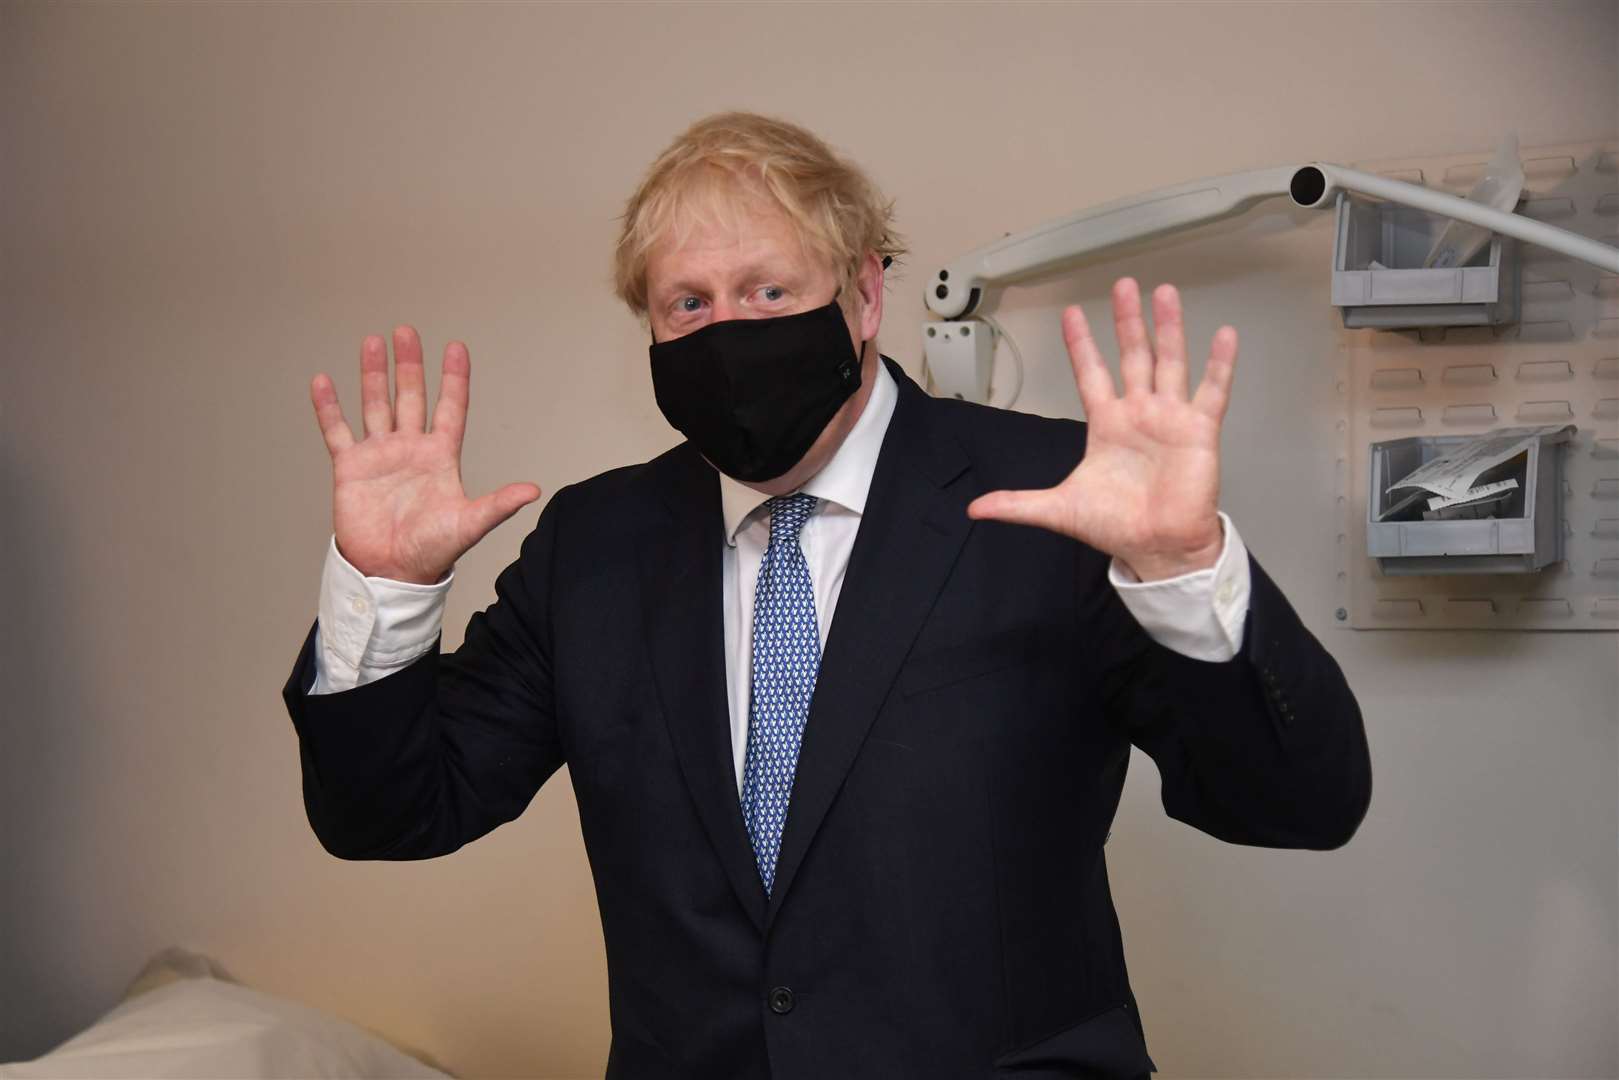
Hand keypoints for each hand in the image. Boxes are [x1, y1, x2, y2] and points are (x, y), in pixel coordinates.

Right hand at [310, 326, 540, 583]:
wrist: (390, 572)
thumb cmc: (432, 551)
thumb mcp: (468, 524)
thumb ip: (498, 504)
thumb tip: (533, 491)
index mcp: (441, 457)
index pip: (449, 408)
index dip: (453, 379)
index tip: (456, 347)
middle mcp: (411, 449)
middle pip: (411, 397)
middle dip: (409, 365)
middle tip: (406, 332)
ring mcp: (380, 455)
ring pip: (376, 405)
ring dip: (374, 375)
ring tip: (373, 342)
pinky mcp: (350, 467)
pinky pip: (337, 430)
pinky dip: (329, 407)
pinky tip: (323, 380)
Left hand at [966, 278, 1234, 580]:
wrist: (1157, 549)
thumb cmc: (1116, 527)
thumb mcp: (1059, 508)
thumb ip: (1017, 504)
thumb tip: (976, 507)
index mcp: (1106, 424)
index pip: (1090, 374)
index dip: (1081, 345)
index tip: (1071, 315)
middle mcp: (1138, 413)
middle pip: (1132, 355)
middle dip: (1126, 321)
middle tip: (1123, 285)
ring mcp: (1169, 418)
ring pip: (1169, 361)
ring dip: (1168, 327)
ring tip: (1164, 294)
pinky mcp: (1199, 431)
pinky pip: (1211, 391)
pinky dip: (1219, 364)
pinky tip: (1225, 336)